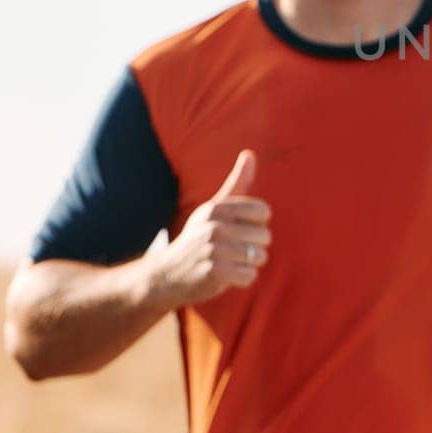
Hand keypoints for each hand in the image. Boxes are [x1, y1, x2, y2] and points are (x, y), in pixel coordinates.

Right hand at [149, 150, 270, 306]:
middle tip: (230, 251)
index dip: (257, 225)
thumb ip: (236, 183)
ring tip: (228, 262)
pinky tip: (226, 276)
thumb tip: (250, 153)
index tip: (239, 230)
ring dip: (248, 264)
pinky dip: (243, 279)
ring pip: (260, 257)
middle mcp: (215, 226)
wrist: (167, 275)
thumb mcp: (213, 208)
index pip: (263, 212)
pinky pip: (250, 275)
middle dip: (253, 247)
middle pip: (265, 236)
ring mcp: (214, 249)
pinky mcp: (216, 272)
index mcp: (217, 208)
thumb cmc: (198, 238)